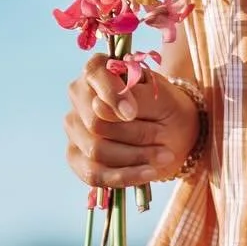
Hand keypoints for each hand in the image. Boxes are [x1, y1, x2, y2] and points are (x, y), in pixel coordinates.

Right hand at [64, 53, 200, 188]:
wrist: (172, 127)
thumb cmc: (163, 103)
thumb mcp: (160, 92)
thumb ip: (133, 93)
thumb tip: (98, 107)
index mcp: (97, 69)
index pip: (94, 74)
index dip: (111, 94)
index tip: (133, 112)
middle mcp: (79, 95)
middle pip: (94, 121)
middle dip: (133, 133)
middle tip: (163, 135)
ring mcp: (74, 127)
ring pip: (96, 150)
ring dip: (134, 156)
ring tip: (164, 155)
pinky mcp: (76, 157)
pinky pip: (94, 174)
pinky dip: (125, 176)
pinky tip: (149, 173)